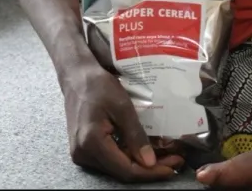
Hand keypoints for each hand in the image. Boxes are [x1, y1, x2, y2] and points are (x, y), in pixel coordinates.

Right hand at [63, 62, 184, 181]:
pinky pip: (110, 159)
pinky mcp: (84, 150)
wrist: (77, 77)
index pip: (125, 170)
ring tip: (164, 157)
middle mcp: (83, 155)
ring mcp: (81, 154)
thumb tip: (150, 162)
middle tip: (174, 162)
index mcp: (91, 143)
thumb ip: (135, 135)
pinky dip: (128, 158)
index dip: (150, 173)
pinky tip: (144, 152)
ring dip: (140, 165)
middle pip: (121, 172)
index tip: (172, 168)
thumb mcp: (122, 106)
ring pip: (116, 168)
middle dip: (149, 170)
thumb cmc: (99, 86)